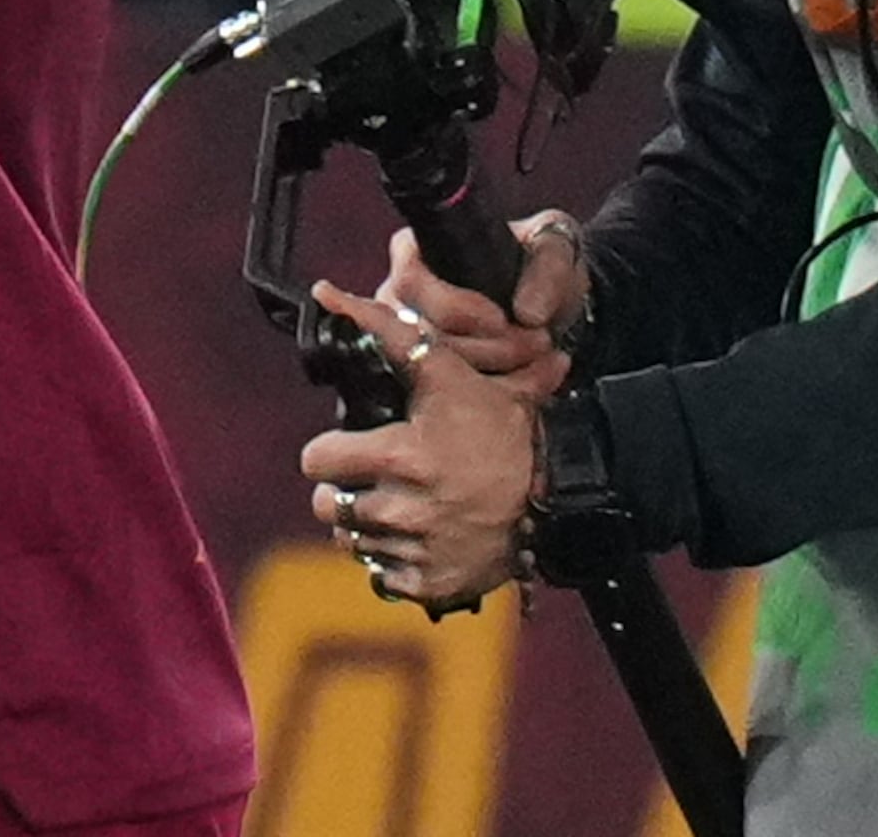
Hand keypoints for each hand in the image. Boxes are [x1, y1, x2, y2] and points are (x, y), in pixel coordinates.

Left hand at [300, 281, 540, 611]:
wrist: (560, 493)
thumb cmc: (501, 429)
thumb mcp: (448, 373)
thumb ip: (388, 332)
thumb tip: (328, 293)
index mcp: (400, 455)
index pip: (317, 461)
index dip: (329, 452)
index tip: (350, 446)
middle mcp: (403, 508)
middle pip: (328, 505)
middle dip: (343, 490)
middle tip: (376, 477)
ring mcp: (418, 551)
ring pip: (354, 542)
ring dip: (369, 525)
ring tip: (404, 504)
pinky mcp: (432, 585)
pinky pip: (384, 577)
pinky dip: (396, 562)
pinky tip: (424, 537)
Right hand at [376, 215, 585, 400]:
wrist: (546, 302)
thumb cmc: (537, 263)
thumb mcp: (554, 251)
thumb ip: (548, 272)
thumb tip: (528, 314)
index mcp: (414, 252)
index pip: (410, 283)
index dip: (454, 308)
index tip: (501, 321)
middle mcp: (400, 297)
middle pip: (420, 333)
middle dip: (484, 347)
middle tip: (536, 342)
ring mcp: (408, 337)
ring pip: (433, 368)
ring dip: (494, 370)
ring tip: (539, 355)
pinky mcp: (427, 373)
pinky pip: (448, 393)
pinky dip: (497, 391)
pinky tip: (532, 382)